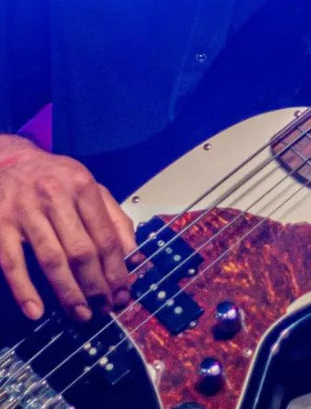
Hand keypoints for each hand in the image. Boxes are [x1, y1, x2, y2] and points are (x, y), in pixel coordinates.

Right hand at [0, 135, 136, 320]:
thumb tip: (132, 252)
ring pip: (52, 259)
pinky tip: (37, 311)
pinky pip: (13, 264)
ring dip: (68, 292)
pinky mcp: (0, 226)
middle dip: (96, 284)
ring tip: (81, 313)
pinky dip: (25, 290)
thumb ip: (112, 216)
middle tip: (105, 308)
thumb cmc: (54, 178)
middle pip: (81, 250)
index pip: (105, 235)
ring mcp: (25, 212)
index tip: (123, 290)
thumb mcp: (89, 186)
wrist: (8, 161)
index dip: (117, 267)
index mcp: (83, 187)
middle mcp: (56, 197)